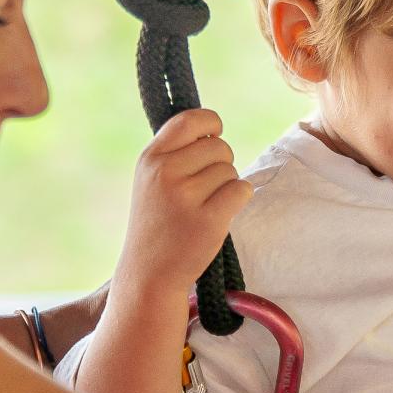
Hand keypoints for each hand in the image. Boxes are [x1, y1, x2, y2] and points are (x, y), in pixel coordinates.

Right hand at [115, 110, 250, 306]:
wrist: (149, 272)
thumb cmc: (157, 222)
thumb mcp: (151, 180)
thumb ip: (175, 152)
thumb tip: (212, 127)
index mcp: (150, 158)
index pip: (190, 119)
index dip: (211, 122)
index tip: (214, 134)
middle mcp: (165, 172)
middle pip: (218, 146)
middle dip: (221, 163)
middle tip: (206, 187)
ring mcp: (185, 196)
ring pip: (230, 170)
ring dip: (227, 185)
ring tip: (206, 205)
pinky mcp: (208, 219)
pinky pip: (242, 189)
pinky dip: (239, 199)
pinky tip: (221, 213)